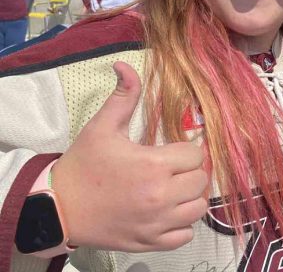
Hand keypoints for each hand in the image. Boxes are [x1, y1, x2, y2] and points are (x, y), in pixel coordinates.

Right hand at [52, 61, 208, 251]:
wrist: (57, 208)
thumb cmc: (83, 165)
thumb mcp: (102, 127)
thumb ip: (123, 96)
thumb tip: (124, 64)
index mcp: (153, 165)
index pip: (195, 156)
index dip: (186, 151)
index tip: (172, 152)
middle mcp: (160, 196)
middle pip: (200, 181)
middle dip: (189, 172)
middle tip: (172, 170)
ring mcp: (156, 223)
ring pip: (198, 209)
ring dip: (189, 198)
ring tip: (171, 190)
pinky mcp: (150, 242)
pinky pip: (185, 235)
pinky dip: (180, 225)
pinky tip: (166, 213)